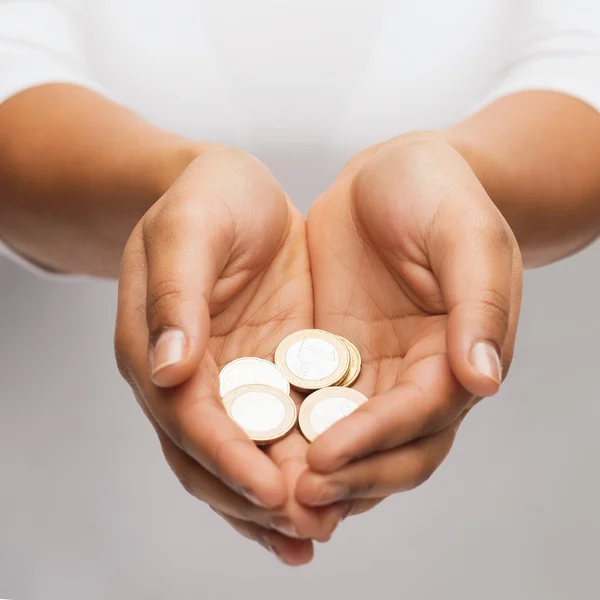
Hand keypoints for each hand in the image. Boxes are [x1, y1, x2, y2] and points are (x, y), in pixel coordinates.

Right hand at [115, 148, 342, 564]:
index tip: (273, 490)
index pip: (189, 419)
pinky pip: (280, 429)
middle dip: (256, 498)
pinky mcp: (268, 370)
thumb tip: (169, 372)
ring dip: (277, 501)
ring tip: (318, 534)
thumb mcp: (189, 231)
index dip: (228, 458)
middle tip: (307, 530)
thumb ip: (177, 295)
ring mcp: (230, 379)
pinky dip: (299, 466)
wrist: (231, 191)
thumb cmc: (205, 199)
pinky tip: (330, 495)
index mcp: (156, 349)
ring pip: (246, 456)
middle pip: (212, 457)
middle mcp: (189, 378)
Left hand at [297, 133, 522, 514]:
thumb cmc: (437, 192)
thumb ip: (479, 302)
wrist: (391, 174)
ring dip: (316, 474)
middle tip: (295, 497)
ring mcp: (372, 371)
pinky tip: (252, 449)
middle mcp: (416, 376)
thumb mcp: (466, 234)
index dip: (378, 440)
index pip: (424, 416)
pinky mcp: (332, 359)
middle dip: (348, 477)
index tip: (327, 455)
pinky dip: (289, 434)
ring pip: (349, 441)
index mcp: (457, 355)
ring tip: (269, 494)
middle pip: (391, 450)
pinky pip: (310, 406)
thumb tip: (483, 382)